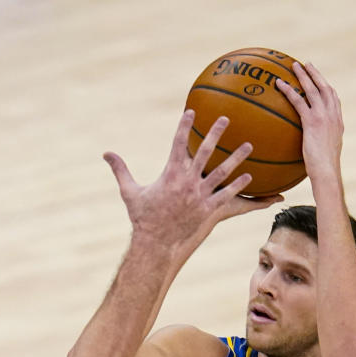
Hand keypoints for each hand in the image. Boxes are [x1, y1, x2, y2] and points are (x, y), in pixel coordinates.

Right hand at [104, 110, 282, 252]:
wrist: (155, 244)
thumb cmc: (142, 218)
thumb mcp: (130, 192)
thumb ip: (120, 170)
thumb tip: (106, 153)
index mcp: (169, 175)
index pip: (177, 144)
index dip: (184, 126)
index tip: (191, 112)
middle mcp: (186, 182)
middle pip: (204, 152)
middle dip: (215, 133)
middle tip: (225, 119)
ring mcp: (199, 196)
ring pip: (221, 172)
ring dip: (236, 157)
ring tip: (249, 145)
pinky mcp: (208, 210)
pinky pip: (226, 194)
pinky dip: (238, 185)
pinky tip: (250, 176)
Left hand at [276, 61, 343, 182]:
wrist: (327, 172)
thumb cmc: (324, 169)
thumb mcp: (325, 153)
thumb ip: (320, 144)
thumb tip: (310, 147)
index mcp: (338, 121)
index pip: (334, 98)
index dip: (326, 86)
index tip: (319, 79)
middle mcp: (333, 115)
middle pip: (324, 87)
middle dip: (315, 74)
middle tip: (306, 64)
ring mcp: (324, 117)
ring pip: (313, 90)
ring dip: (303, 76)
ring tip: (293, 66)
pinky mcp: (313, 122)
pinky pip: (299, 102)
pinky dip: (289, 91)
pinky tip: (279, 85)